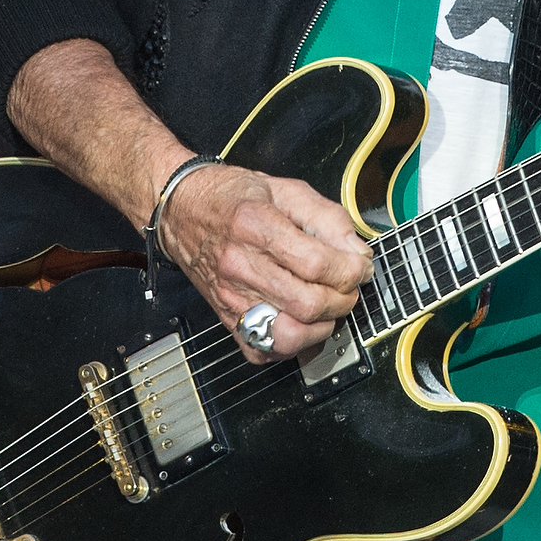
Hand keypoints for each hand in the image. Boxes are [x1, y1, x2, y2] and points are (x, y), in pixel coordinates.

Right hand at [157, 165, 368, 363]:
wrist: (181, 210)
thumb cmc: (230, 198)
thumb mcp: (284, 189)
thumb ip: (327, 217)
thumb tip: (357, 251)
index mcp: (255, 226)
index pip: (316, 264)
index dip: (350, 270)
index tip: (360, 266)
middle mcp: (240, 266)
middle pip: (308, 304)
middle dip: (343, 299)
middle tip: (348, 287)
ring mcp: (232, 297)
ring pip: (289, 335)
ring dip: (321, 326)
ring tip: (327, 307)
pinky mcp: (227, 318)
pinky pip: (264, 351)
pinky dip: (291, 345)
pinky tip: (300, 322)